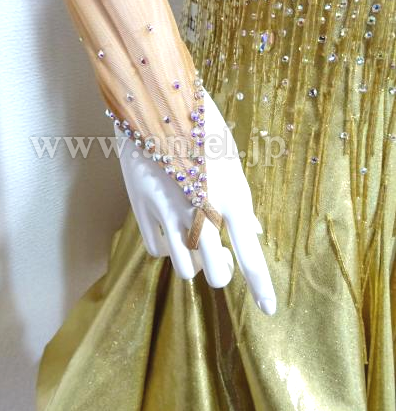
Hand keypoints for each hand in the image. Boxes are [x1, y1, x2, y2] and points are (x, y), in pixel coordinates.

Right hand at [114, 89, 276, 314]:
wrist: (155, 101)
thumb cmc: (201, 128)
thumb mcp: (230, 161)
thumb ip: (241, 203)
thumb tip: (253, 233)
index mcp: (230, 196)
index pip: (251, 255)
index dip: (262, 286)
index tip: (269, 310)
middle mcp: (198, 210)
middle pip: (215, 274)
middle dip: (220, 270)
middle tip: (220, 256)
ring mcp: (166, 212)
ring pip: (185, 268)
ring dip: (193, 260)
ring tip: (193, 237)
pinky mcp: (141, 208)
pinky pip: (157, 250)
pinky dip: (167, 246)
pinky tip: (169, 226)